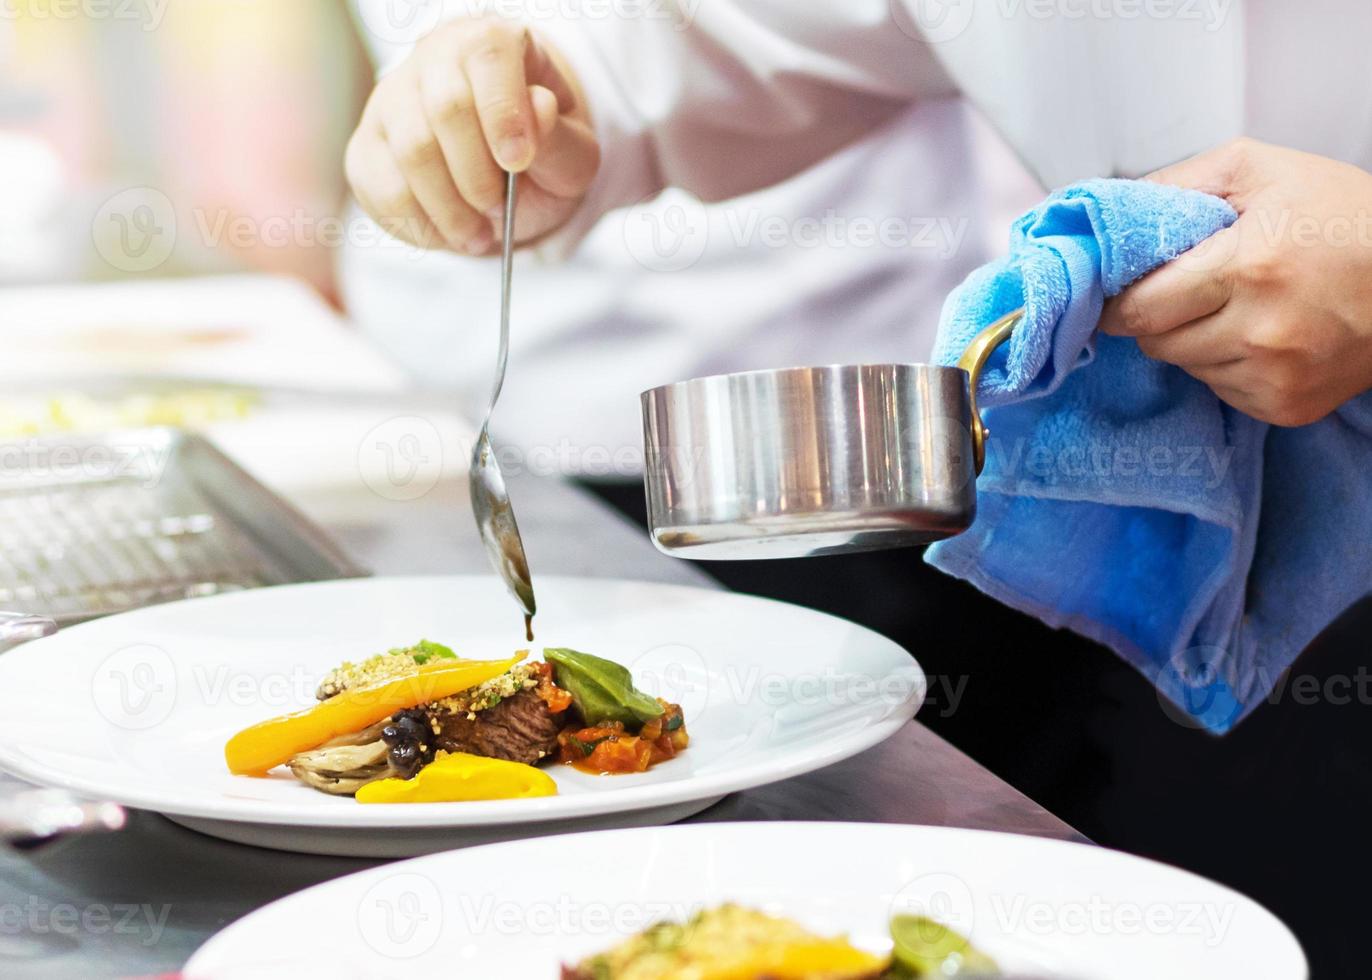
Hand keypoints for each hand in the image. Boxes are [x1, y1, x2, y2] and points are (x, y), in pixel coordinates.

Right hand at [345, 18, 599, 254]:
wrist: (505, 181)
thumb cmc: (540, 157)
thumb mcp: (571, 154)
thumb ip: (560, 137)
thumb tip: (539, 108)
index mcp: (491, 44)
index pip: (488, 55)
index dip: (503, 111)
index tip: (518, 162)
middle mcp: (433, 60)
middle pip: (446, 109)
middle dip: (479, 176)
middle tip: (501, 209)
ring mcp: (391, 102)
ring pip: (412, 152)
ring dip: (452, 209)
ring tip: (481, 234)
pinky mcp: (366, 148)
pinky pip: (382, 189)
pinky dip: (421, 225)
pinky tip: (448, 232)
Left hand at [1099, 138, 1371, 425]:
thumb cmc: (1343, 214)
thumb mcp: (1260, 170)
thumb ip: (1176, 185)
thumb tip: (1108, 215)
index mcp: (1249, 267)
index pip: (1138, 308)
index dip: (1117, 300)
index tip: (1115, 290)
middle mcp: (1261, 331)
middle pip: (1155, 343)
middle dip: (1154, 317)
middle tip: (1181, 290)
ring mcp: (1276, 376)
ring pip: (1186, 368)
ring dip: (1192, 341)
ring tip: (1235, 306)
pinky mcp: (1287, 406)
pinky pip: (1221, 390)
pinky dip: (1225, 365)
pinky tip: (1261, 335)